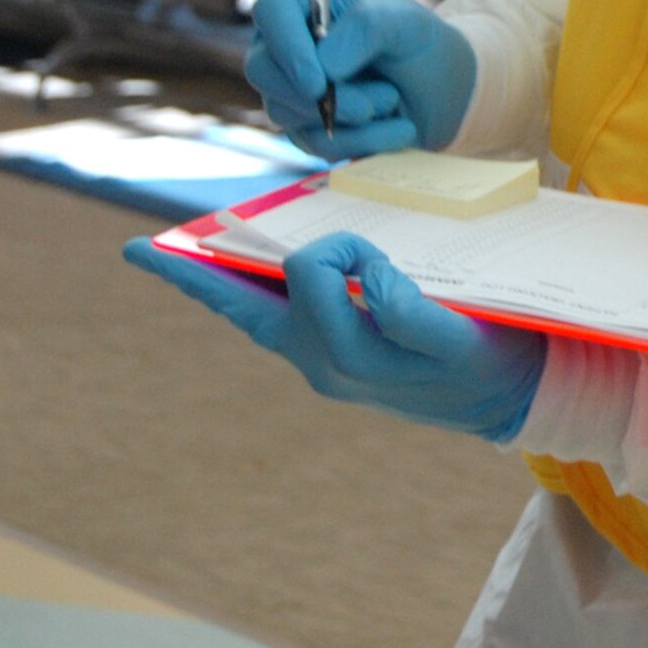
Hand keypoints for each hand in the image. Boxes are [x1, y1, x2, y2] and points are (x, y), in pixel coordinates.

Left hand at [123, 232, 544, 442]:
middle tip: (138, 252)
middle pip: (243, 307)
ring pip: (254, 316)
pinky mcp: (338, 360)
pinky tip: (248, 285)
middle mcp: (320, 362)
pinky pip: (278, 325)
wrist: (510, 401)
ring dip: (219, 287)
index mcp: (345, 354)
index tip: (374, 251)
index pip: (311, 272)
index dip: (337, 246)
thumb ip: (412, 313)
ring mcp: (324, 364)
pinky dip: (252, 298)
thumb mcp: (461, 337)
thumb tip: (365, 279)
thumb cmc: (490, 362)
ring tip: (178, 261)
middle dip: (194, 278)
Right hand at [246, 0, 476, 159]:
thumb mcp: (404, 23)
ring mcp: (290, 89)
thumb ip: (366, 29)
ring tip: (393, 100)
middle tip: (372, 104)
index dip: (287, 45)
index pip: (270, 9)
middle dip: (318, 95)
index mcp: (304, 2)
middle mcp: (286, 45)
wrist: (443, 88)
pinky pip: (316, 143)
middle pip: (263, 70)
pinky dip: (362, 141)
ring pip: (287, 111)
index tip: (318, 81)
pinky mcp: (305, 128)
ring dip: (349, 116)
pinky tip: (398, 128)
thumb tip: (324, 67)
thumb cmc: (417, 42)